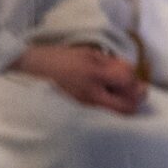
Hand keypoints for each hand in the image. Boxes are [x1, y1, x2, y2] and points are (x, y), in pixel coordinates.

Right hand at [14, 41, 143, 114]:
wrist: (32, 69)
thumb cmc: (58, 57)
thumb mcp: (87, 53)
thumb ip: (111, 63)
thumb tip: (130, 73)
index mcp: (93, 74)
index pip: (127, 80)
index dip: (133, 76)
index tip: (127, 70)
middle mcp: (92, 95)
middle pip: (128, 106)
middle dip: (136, 96)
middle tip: (134, 87)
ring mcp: (86, 106)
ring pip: (119, 113)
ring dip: (126, 102)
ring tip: (120, 92)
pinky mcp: (81, 111)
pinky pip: (107, 113)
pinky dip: (114, 106)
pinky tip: (108, 96)